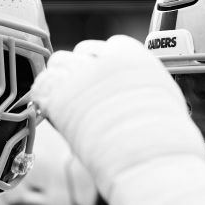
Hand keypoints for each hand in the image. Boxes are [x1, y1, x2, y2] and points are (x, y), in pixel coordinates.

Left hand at [33, 35, 204, 186]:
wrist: (149, 156)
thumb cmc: (163, 135)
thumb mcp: (161, 93)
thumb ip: (140, 80)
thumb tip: (132, 83)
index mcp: (131, 55)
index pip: (106, 47)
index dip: (101, 63)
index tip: (101, 79)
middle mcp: (104, 61)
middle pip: (78, 52)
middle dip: (78, 69)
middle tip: (82, 93)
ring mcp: (81, 78)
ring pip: (57, 63)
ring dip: (60, 79)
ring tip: (69, 101)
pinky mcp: (61, 98)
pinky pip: (41, 86)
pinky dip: (45, 96)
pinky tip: (55, 109)